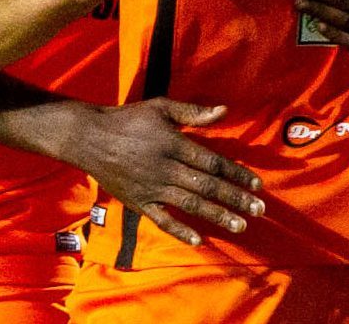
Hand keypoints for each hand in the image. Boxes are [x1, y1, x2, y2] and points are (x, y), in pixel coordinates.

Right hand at [67, 99, 264, 246]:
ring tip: (240, 226)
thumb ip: (193, 112)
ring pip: (191, 204)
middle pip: (208, 186)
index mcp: (175, 144)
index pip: (213, 162)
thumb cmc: (128, 119)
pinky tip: (199, 241)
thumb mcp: (161, 107)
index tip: (257, 185)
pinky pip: (162, 220)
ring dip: (217, 216)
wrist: (89, 138)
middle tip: (259, 210)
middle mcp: (167, 168)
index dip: (237, 174)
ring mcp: (153, 188)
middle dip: (235, 199)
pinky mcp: (139, 202)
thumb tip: (224, 111)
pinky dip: (180, 231)